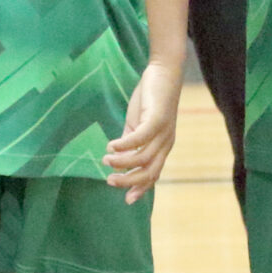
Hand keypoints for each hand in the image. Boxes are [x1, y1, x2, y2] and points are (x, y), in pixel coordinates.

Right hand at [104, 59, 183, 202]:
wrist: (163, 72)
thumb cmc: (150, 99)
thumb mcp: (137, 124)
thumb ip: (129, 142)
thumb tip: (116, 157)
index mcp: (162, 147)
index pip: (153, 175)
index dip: (141, 189)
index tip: (126, 200)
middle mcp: (166, 143)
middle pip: (149, 173)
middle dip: (129, 181)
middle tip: (109, 181)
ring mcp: (163, 132)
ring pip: (143, 158)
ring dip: (122, 162)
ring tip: (105, 159)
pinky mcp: (156, 119)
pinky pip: (139, 139)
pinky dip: (124, 146)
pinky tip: (111, 145)